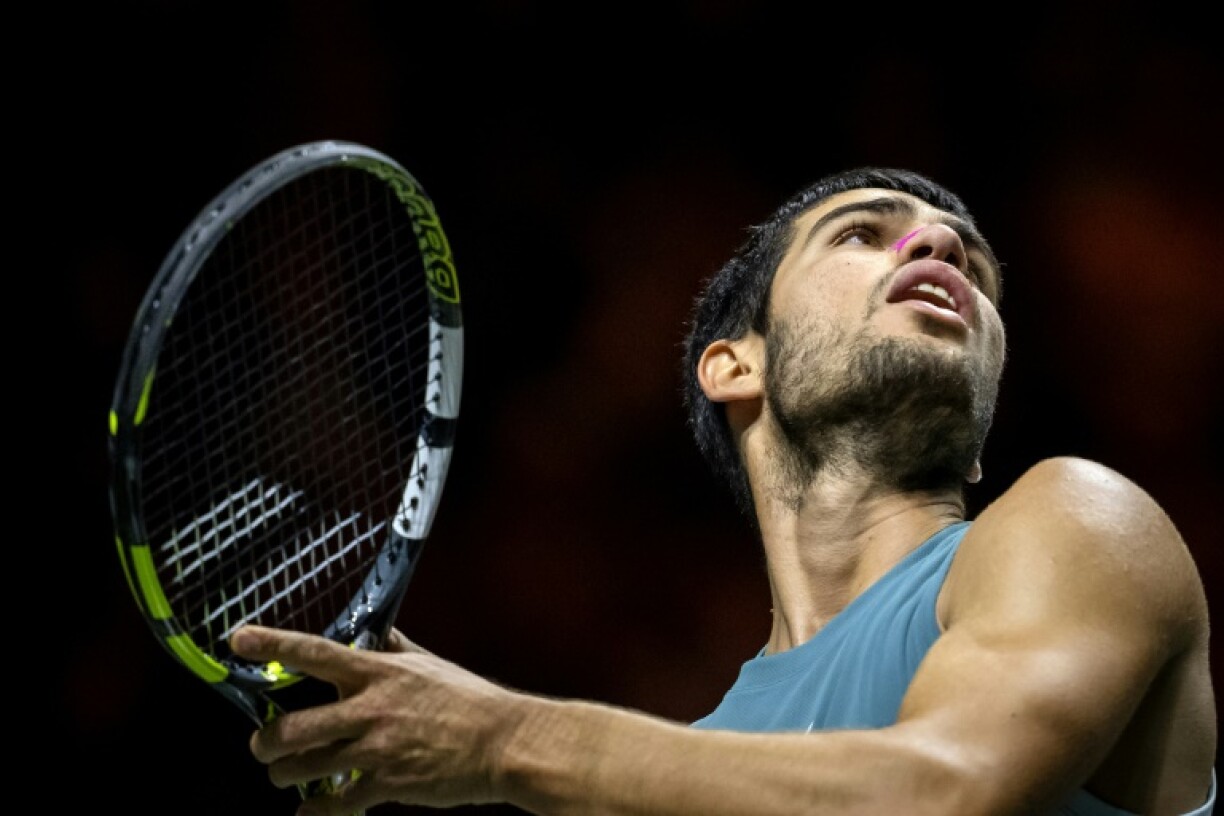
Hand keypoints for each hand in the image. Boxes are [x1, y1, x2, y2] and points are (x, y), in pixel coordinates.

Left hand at [230, 625, 521, 814]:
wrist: (503, 743)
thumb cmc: (470, 701)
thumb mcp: (429, 664)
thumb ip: (395, 649)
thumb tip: (376, 632)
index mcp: (378, 672)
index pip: (314, 651)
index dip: (272, 643)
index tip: (239, 637)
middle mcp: (369, 708)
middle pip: (291, 726)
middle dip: (265, 741)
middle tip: (263, 744)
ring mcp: (375, 749)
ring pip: (303, 768)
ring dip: (284, 774)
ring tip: (283, 775)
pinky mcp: (386, 785)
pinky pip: (335, 804)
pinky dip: (317, 811)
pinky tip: (310, 813)